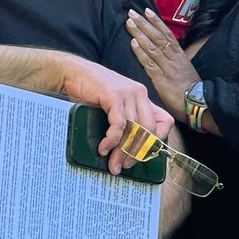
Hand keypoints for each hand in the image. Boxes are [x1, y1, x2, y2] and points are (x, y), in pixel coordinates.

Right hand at [55, 53, 177, 172]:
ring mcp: (127, 94)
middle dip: (136, 153)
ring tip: (112, 163)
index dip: (158, 140)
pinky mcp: (113, 96)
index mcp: (143, 97)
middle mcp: (139, 94)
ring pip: (134, 130)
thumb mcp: (115, 102)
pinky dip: (111, 141)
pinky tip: (103, 148)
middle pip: (149, 131)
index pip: (165, 121)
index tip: (144, 154)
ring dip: (122, 151)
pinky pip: (118, 125)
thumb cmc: (92, 91)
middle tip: (124, 166)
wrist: (73, 72)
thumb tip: (130, 148)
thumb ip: (125, 118)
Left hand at [126, 8, 196, 115]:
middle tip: (132, 13)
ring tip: (129, 23)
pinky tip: (132, 43)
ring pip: (152, 47)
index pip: (168, 34)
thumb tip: (168, 51)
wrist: (198, 105)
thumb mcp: (186, 70)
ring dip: (139, 34)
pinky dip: (140, 52)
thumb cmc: (191, 89)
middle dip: (144, 24)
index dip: (157, 22)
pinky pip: (149, 63)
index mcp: (180, 55)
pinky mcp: (161, 79)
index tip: (147, 11)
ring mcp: (167, 68)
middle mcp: (174, 59)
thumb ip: (176, 60)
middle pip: (158, 37)